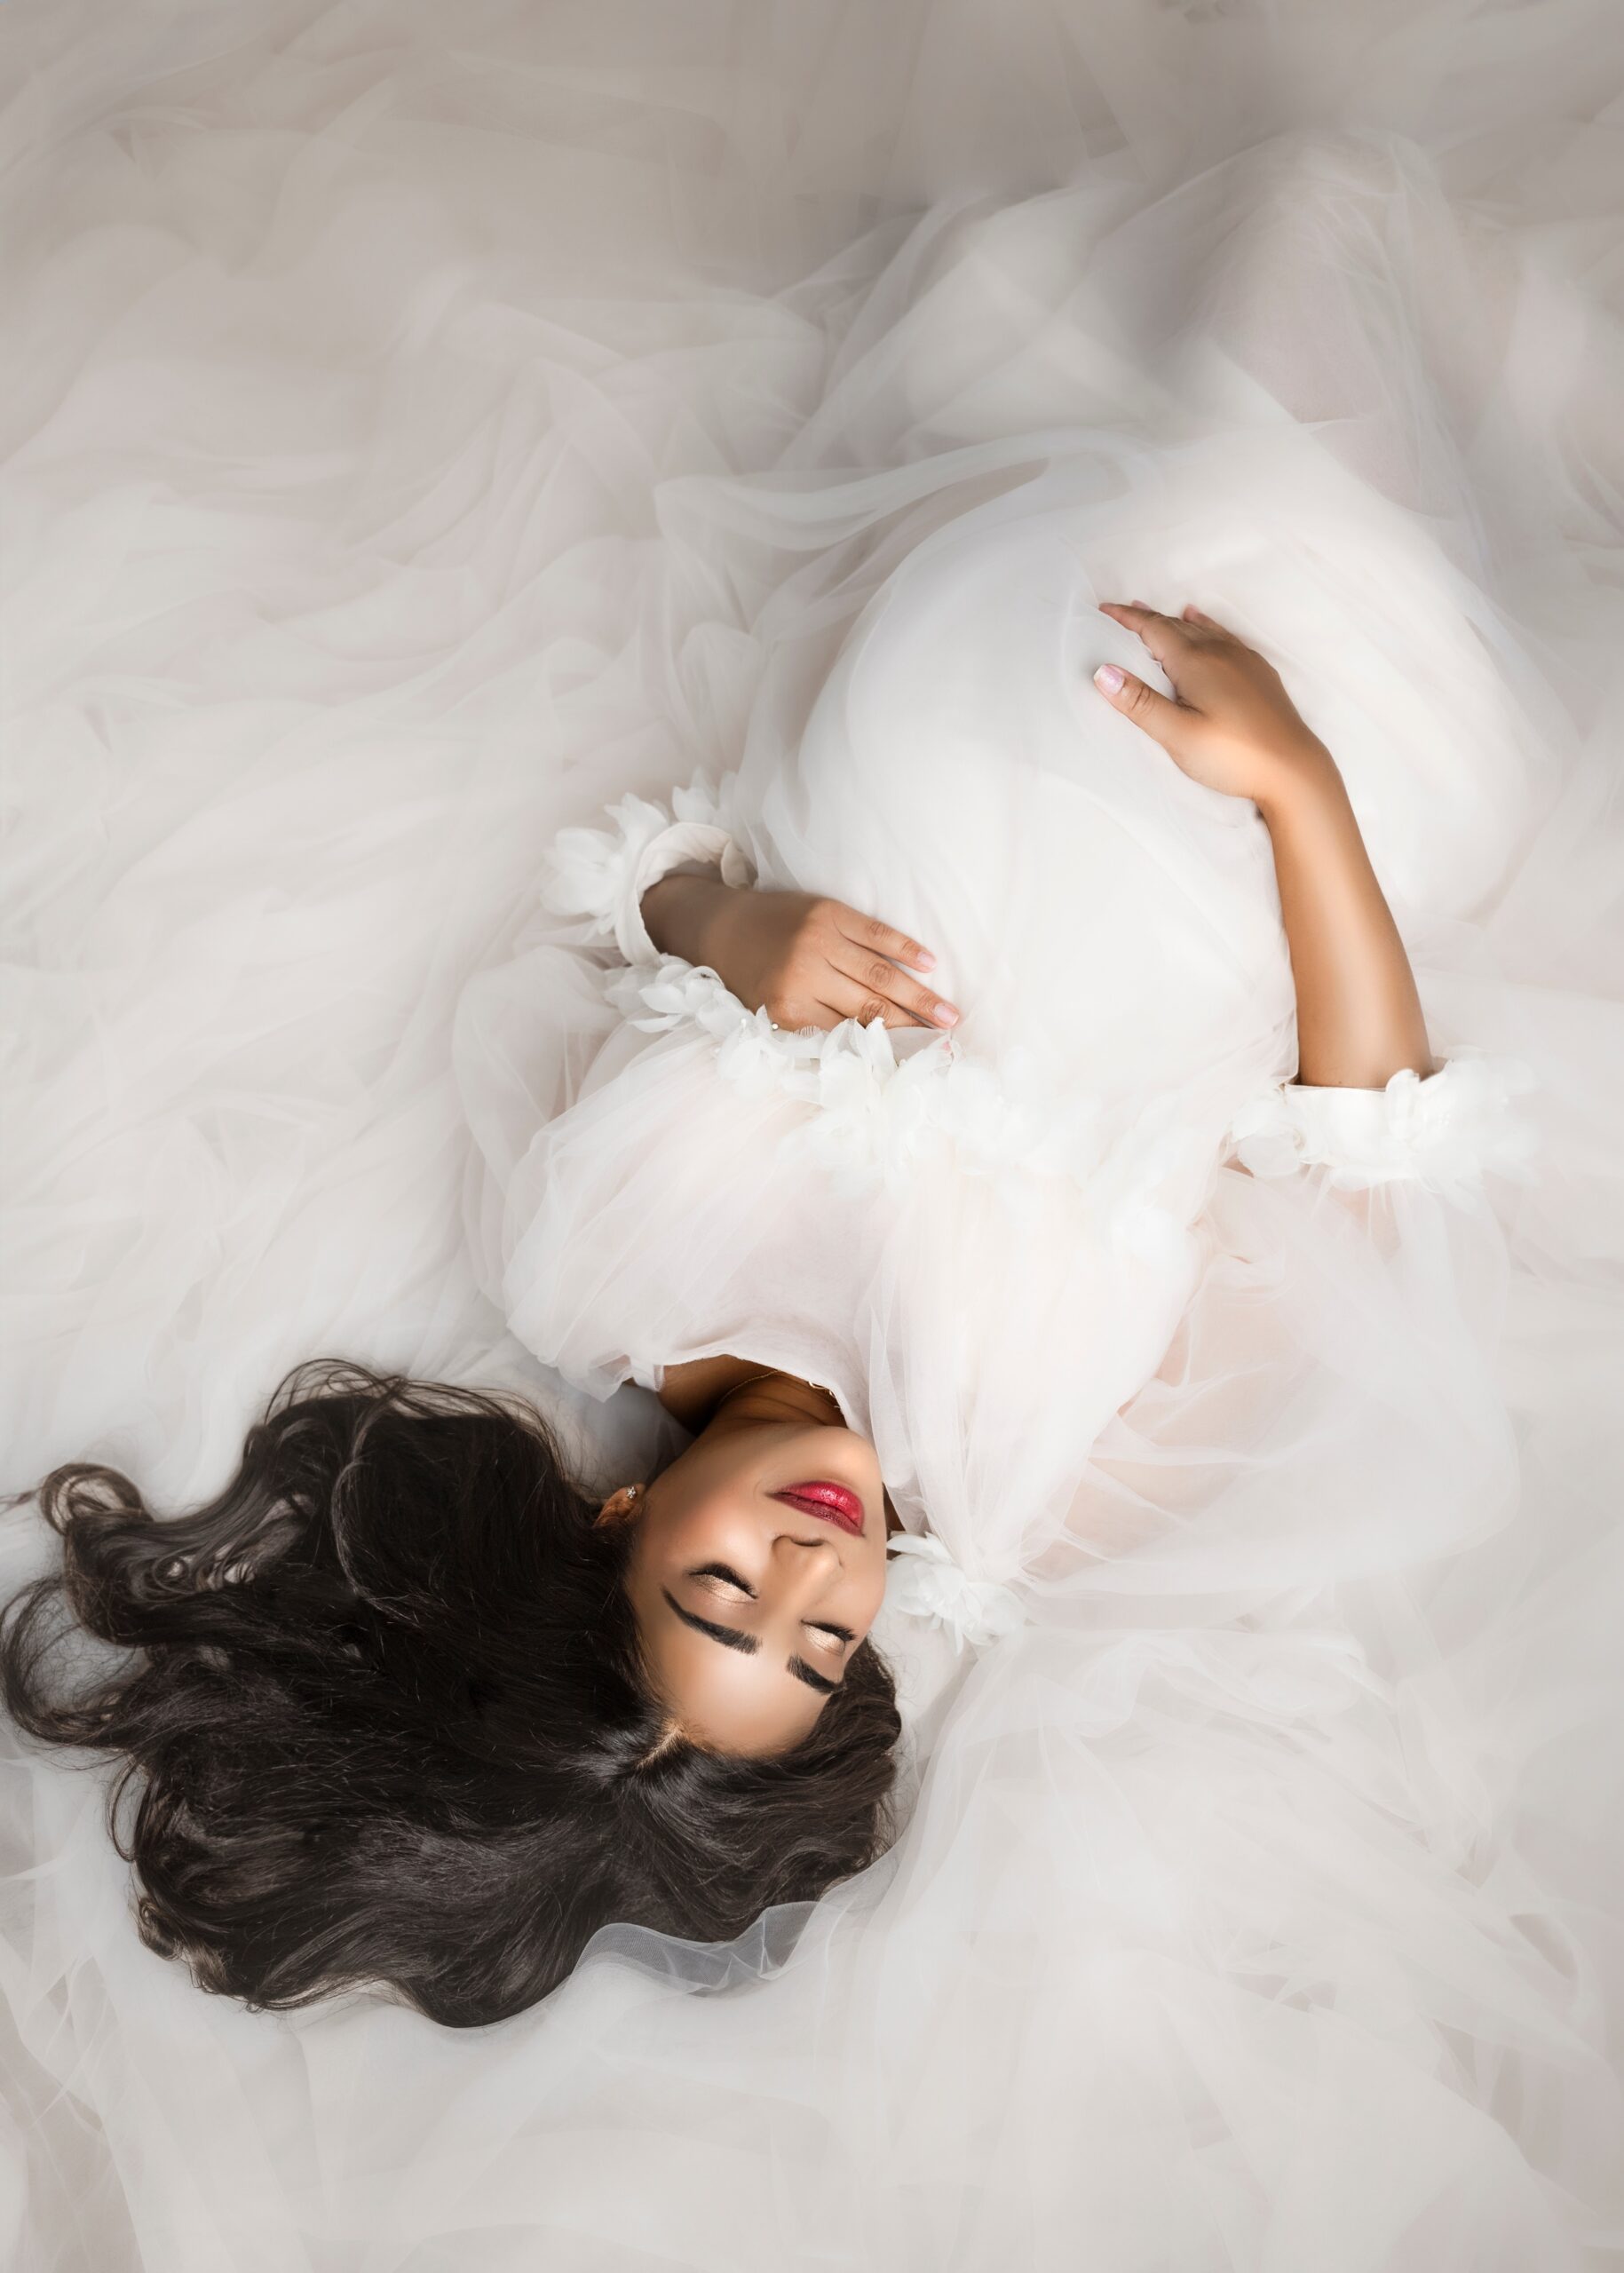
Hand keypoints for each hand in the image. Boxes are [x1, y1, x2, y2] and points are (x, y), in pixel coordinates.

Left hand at [641, 876, 959, 1033]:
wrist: (718, 926)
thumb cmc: (748, 978)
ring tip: (950, 1014)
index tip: (919, 1063)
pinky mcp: (828, 912)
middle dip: (913, 1027)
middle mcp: (803, 974)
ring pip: (879, 973)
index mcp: (786, 1009)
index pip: (847, 1035)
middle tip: (948, 1043)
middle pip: (870, 1007)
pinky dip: (904, 948)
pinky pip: (875, 931)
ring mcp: (818, 940)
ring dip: (920, 995)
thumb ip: (812, 1032)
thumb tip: (866, 1055)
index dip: (886, 1050)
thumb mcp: (770, 1015)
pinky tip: (930, 964)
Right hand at [1092, 601, 1336, 810]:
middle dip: (1146, 618)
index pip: (1152, 630)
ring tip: (1157, 613)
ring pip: (1201, 629)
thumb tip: (1104, 672)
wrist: (1293, 769)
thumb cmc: (1232, 756)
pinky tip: (1205, 623)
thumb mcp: (1177, 735)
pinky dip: (1206, 625)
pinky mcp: (1259, 673)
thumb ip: (1140, 703)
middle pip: (1175, 625)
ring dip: (1175, 620)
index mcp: (1195, 662)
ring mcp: (1243, 660)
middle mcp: (1219, 652)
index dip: (1126, 619)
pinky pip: (1225, 636)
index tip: (1103, 610)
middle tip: (1122, 612)